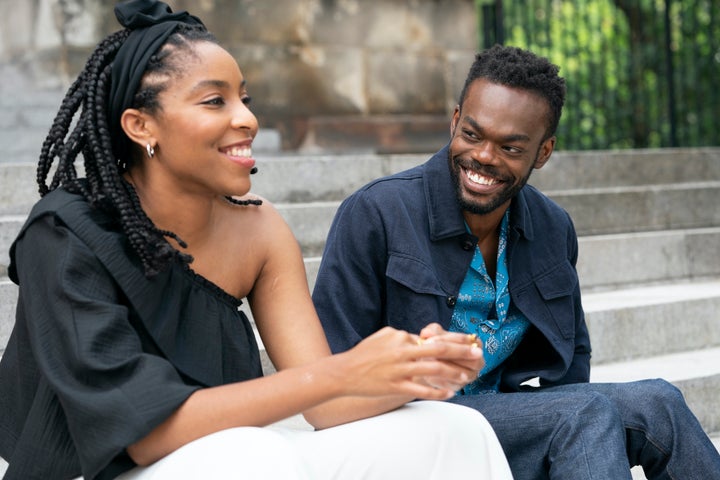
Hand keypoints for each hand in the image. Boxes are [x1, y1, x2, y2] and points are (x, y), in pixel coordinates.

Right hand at [335, 326, 481, 399]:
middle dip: (460, 351)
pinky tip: (450, 392)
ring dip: (453, 372)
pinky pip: (422, 389)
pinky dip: (438, 391)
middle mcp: (403, 351)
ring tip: (466, 376)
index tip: (468, 340)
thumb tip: (416, 336)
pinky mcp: (396, 386)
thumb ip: (402, 336)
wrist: (344, 372)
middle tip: (477, 352)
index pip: (430, 338)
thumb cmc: (363, 354)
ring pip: (433, 370)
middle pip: (438, 349)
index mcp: (401, 337)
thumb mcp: (383, 336)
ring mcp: (400, 369)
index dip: (451, 340)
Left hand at [415, 323, 483, 390]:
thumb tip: (426, 333)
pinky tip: (426, 373)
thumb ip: (432, 332)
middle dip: (446, 355)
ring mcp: (469, 376)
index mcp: (475, 344)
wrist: (431, 363)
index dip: (446, 339)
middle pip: (466, 358)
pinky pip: (450, 384)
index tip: (429, 340)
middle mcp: (478, 362)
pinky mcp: (459, 386)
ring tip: (426, 361)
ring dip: (442, 367)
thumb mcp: (434, 334)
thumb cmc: (436, 345)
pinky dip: (438, 379)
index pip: (464, 340)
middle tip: (428, 353)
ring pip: (460, 373)